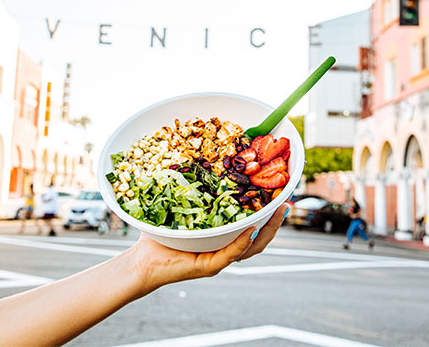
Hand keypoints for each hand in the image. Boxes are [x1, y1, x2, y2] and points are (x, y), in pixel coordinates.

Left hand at [132, 202, 289, 292]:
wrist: (142, 260)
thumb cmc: (160, 233)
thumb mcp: (182, 206)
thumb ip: (195, 191)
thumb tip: (202, 162)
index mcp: (223, 237)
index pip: (253, 226)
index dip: (269, 213)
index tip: (280, 194)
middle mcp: (225, 249)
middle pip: (260, 237)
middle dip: (276, 221)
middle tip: (286, 201)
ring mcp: (219, 259)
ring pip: (252, 247)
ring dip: (267, 229)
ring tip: (277, 212)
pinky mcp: (208, 267)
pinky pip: (230, 255)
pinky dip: (242, 242)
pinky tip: (250, 229)